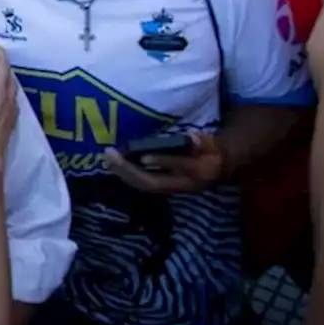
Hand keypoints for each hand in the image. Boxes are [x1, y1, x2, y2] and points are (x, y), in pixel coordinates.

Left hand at [103, 131, 224, 193]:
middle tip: (110, 154)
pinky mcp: (161, 186)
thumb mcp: (211, 144)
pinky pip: (141, 183)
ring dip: (123, 172)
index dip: (163, 162)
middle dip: (130, 170)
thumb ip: (201, 142)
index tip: (144, 157)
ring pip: (144, 184)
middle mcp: (181, 184)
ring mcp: (170, 188)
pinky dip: (126, 174)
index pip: (180, 168)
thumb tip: (191, 137)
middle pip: (153, 181)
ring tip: (106, 158)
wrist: (217, 168)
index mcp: (197, 172)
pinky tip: (112, 164)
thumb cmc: (210, 151)